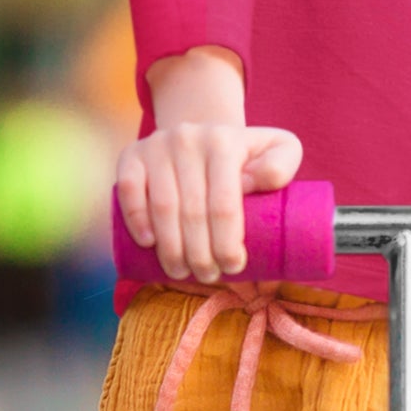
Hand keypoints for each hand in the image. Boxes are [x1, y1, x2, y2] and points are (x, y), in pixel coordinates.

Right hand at [114, 124, 302, 283]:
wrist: (204, 133)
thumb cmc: (246, 154)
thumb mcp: (279, 149)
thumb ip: (282, 163)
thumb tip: (255, 182)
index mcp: (225, 140)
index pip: (225, 202)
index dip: (227, 242)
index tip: (234, 267)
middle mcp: (189, 138)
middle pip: (193, 210)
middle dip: (200, 253)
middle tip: (209, 276)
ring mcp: (157, 145)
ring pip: (162, 207)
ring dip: (170, 248)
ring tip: (181, 272)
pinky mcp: (132, 154)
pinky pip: (128, 190)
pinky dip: (136, 220)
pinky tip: (149, 245)